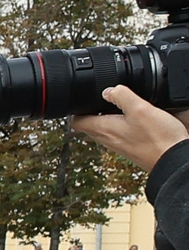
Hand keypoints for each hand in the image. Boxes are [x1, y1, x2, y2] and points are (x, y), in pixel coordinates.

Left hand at [74, 86, 188, 171]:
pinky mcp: (131, 148)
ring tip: (115, 108)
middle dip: (90, 113)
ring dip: (105, 119)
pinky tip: (132, 120)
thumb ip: (122, 96)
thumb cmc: (158, 138)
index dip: (76, 109)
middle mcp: (108, 140)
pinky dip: (120, 126)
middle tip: (99, 101)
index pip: (76, 122)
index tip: (82, 100)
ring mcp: (119, 146)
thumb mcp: (140, 109)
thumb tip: (108, 90)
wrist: (173, 160)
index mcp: (104, 129)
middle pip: (89, 126)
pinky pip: (118, 135)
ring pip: (104, 131)